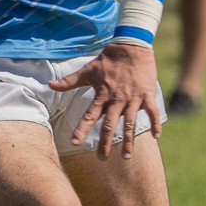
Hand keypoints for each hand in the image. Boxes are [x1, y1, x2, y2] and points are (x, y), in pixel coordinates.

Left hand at [49, 42, 161, 158]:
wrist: (131, 46)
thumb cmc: (108, 59)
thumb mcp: (88, 70)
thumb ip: (69, 81)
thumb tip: (49, 84)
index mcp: (102, 95)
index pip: (89, 116)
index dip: (81, 129)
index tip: (74, 143)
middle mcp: (117, 99)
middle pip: (110, 125)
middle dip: (105, 143)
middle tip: (101, 159)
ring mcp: (133, 98)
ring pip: (130, 124)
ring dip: (129, 141)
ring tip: (126, 157)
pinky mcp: (147, 94)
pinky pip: (152, 112)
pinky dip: (155, 124)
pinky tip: (156, 137)